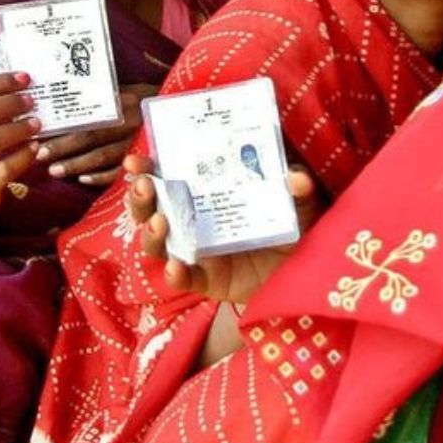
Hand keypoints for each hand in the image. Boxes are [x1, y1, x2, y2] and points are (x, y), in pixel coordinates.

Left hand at [32, 84, 154, 186]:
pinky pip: (121, 172)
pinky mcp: (148, 160)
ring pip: (103, 156)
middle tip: (40, 155)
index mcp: (123, 101)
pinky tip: (83, 180)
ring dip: (77, 164)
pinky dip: (102, 177)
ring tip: (55, 171)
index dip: (63, 126)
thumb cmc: (153, 100)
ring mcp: (139, 142)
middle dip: (63, 147)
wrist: (185, 114)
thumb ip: (107, 96)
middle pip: (91, 135)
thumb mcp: (132, 90)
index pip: (88, 116)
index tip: (40, 133)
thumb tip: (69, 95)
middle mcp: (130, 121)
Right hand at [126, 153, 322, 302]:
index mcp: (206, 194)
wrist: (307, 274)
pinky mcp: (205, 280)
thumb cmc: (296, 229)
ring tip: (159, 223)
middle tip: (144, 185)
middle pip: (152, 208)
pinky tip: (176, 268)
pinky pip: (182, 279)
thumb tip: (295, 178)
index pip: (168, 176)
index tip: (136, 161)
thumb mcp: (300, 204)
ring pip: (157, 243)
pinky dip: (175, 274)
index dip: (147, 169)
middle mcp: (193, 221)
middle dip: (140, 197)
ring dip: (150, 232)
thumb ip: (299, 190)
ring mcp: (196, 252)